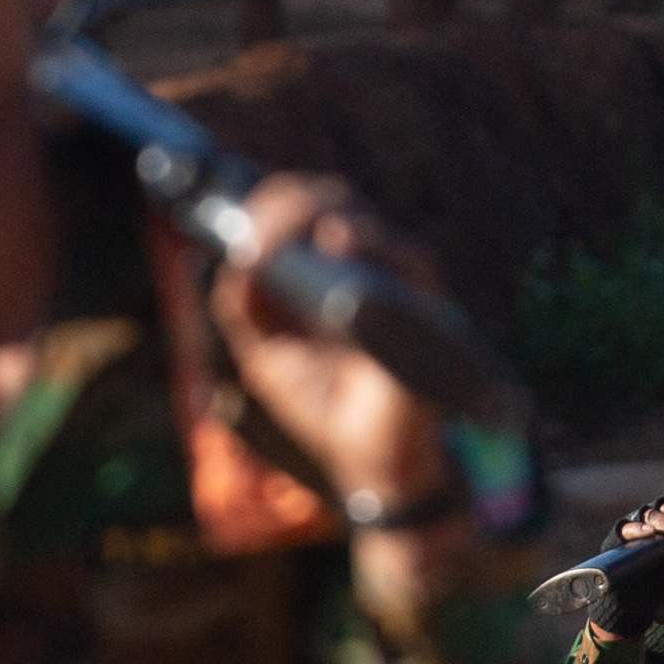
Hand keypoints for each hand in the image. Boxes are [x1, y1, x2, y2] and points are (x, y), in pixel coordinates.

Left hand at [212, 175, 466, 610]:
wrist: (372, 461)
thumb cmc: (325, 407)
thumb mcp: (265, 355)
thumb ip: (245, 307)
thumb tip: (235, 258)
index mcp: (328, 271)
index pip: (305, 210)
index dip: (274, 205)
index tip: (243, 232)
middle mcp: (367, 268)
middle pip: (334, 202)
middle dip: (290, 206)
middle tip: (257, 238)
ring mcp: (400, 285)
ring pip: (366, 223)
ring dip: (321, 217)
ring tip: (283, 242)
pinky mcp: (428, 308)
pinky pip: (407, 261)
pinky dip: (372, 246)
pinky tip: (339, 241)